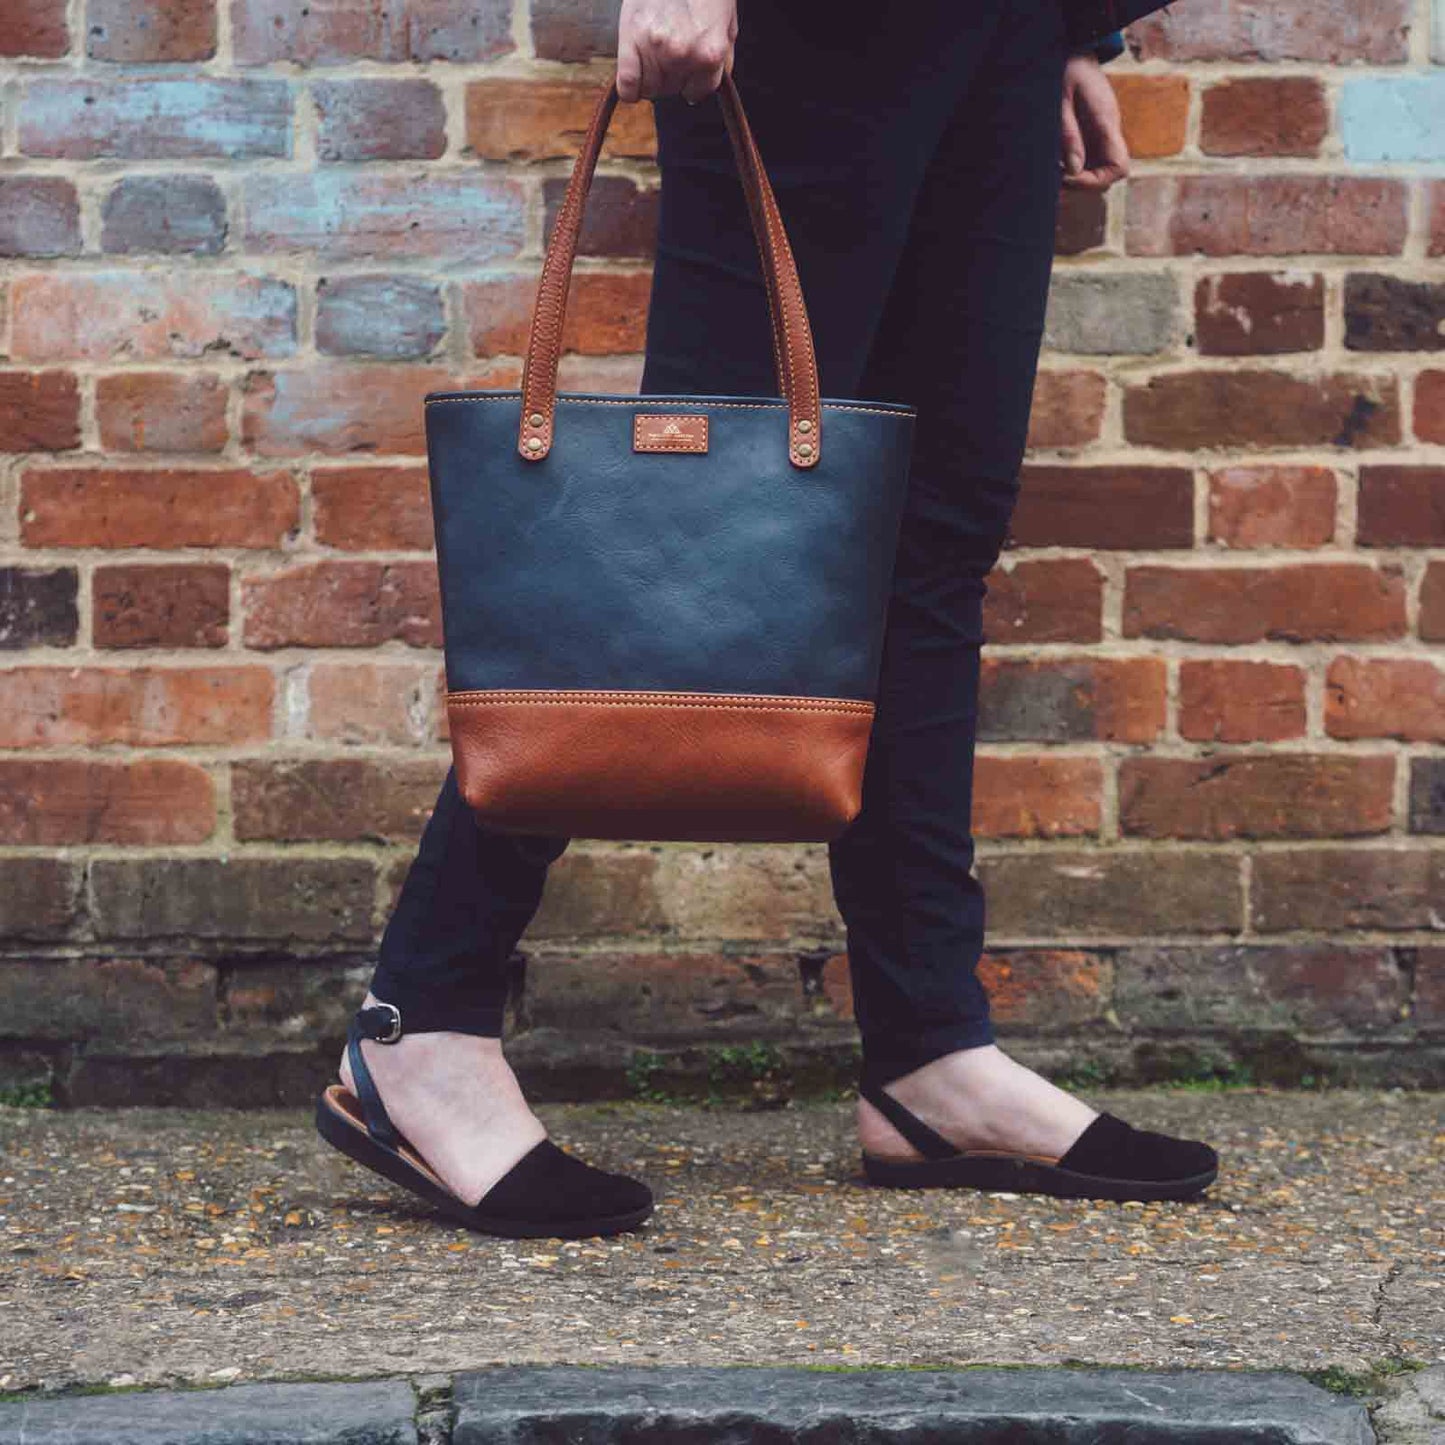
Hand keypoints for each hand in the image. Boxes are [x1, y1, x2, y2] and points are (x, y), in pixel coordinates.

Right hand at [616, 0, 737, 104]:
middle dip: (671, 76)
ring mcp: (655, 48)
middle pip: (671, 90)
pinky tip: (633, 84)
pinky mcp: (631, 38)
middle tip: (669, 50)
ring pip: (650, 88)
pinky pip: (628, 84)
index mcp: (710, 54)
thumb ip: (722, 57)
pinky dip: (630, 89)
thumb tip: (711, 82)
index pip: (697, 93)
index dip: (691, 82)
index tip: (687, 71)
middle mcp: (683, 55)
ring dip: (651, 77)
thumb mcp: (727, 23)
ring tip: (654, 53)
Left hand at [1060, 55, 1129, 190]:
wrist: (1074, 50)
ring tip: (1051, 172)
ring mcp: (1102, 132)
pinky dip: (1073, 167)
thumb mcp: (1060, 100)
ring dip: (1076, 177)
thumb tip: (1073, 170)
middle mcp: (1109, 131)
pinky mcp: (1093, 132)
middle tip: (1054, 178)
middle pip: (1108, 174)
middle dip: (1083, 183)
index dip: (1096, 181)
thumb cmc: (1065, 70)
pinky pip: (1089, 158)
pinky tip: (1054, 162)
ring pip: (1098, 169)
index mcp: (1106, 122)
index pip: (1119, 167)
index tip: (1068, 177)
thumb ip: (1068, 134)